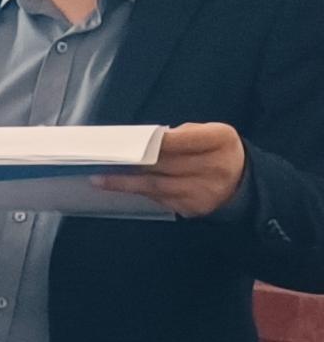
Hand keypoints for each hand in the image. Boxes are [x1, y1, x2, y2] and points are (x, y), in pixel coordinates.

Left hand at [95, 122, 247, 216]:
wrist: (242, 183)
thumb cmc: (216, 151)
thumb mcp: (208, 134)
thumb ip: (181, 135)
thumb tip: (145, 143)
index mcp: (220, 140)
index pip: (179, 141)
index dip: (150, 143)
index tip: (125, 143)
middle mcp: (214, 166)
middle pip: (165, 165)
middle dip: (132, 163)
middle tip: (101, 160)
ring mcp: (204, 191)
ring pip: (157, 186)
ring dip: (125, 183)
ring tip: (99, 178)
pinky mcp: (193, 208)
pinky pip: (160, 198)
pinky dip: (140, 191)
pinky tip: (120, 187)